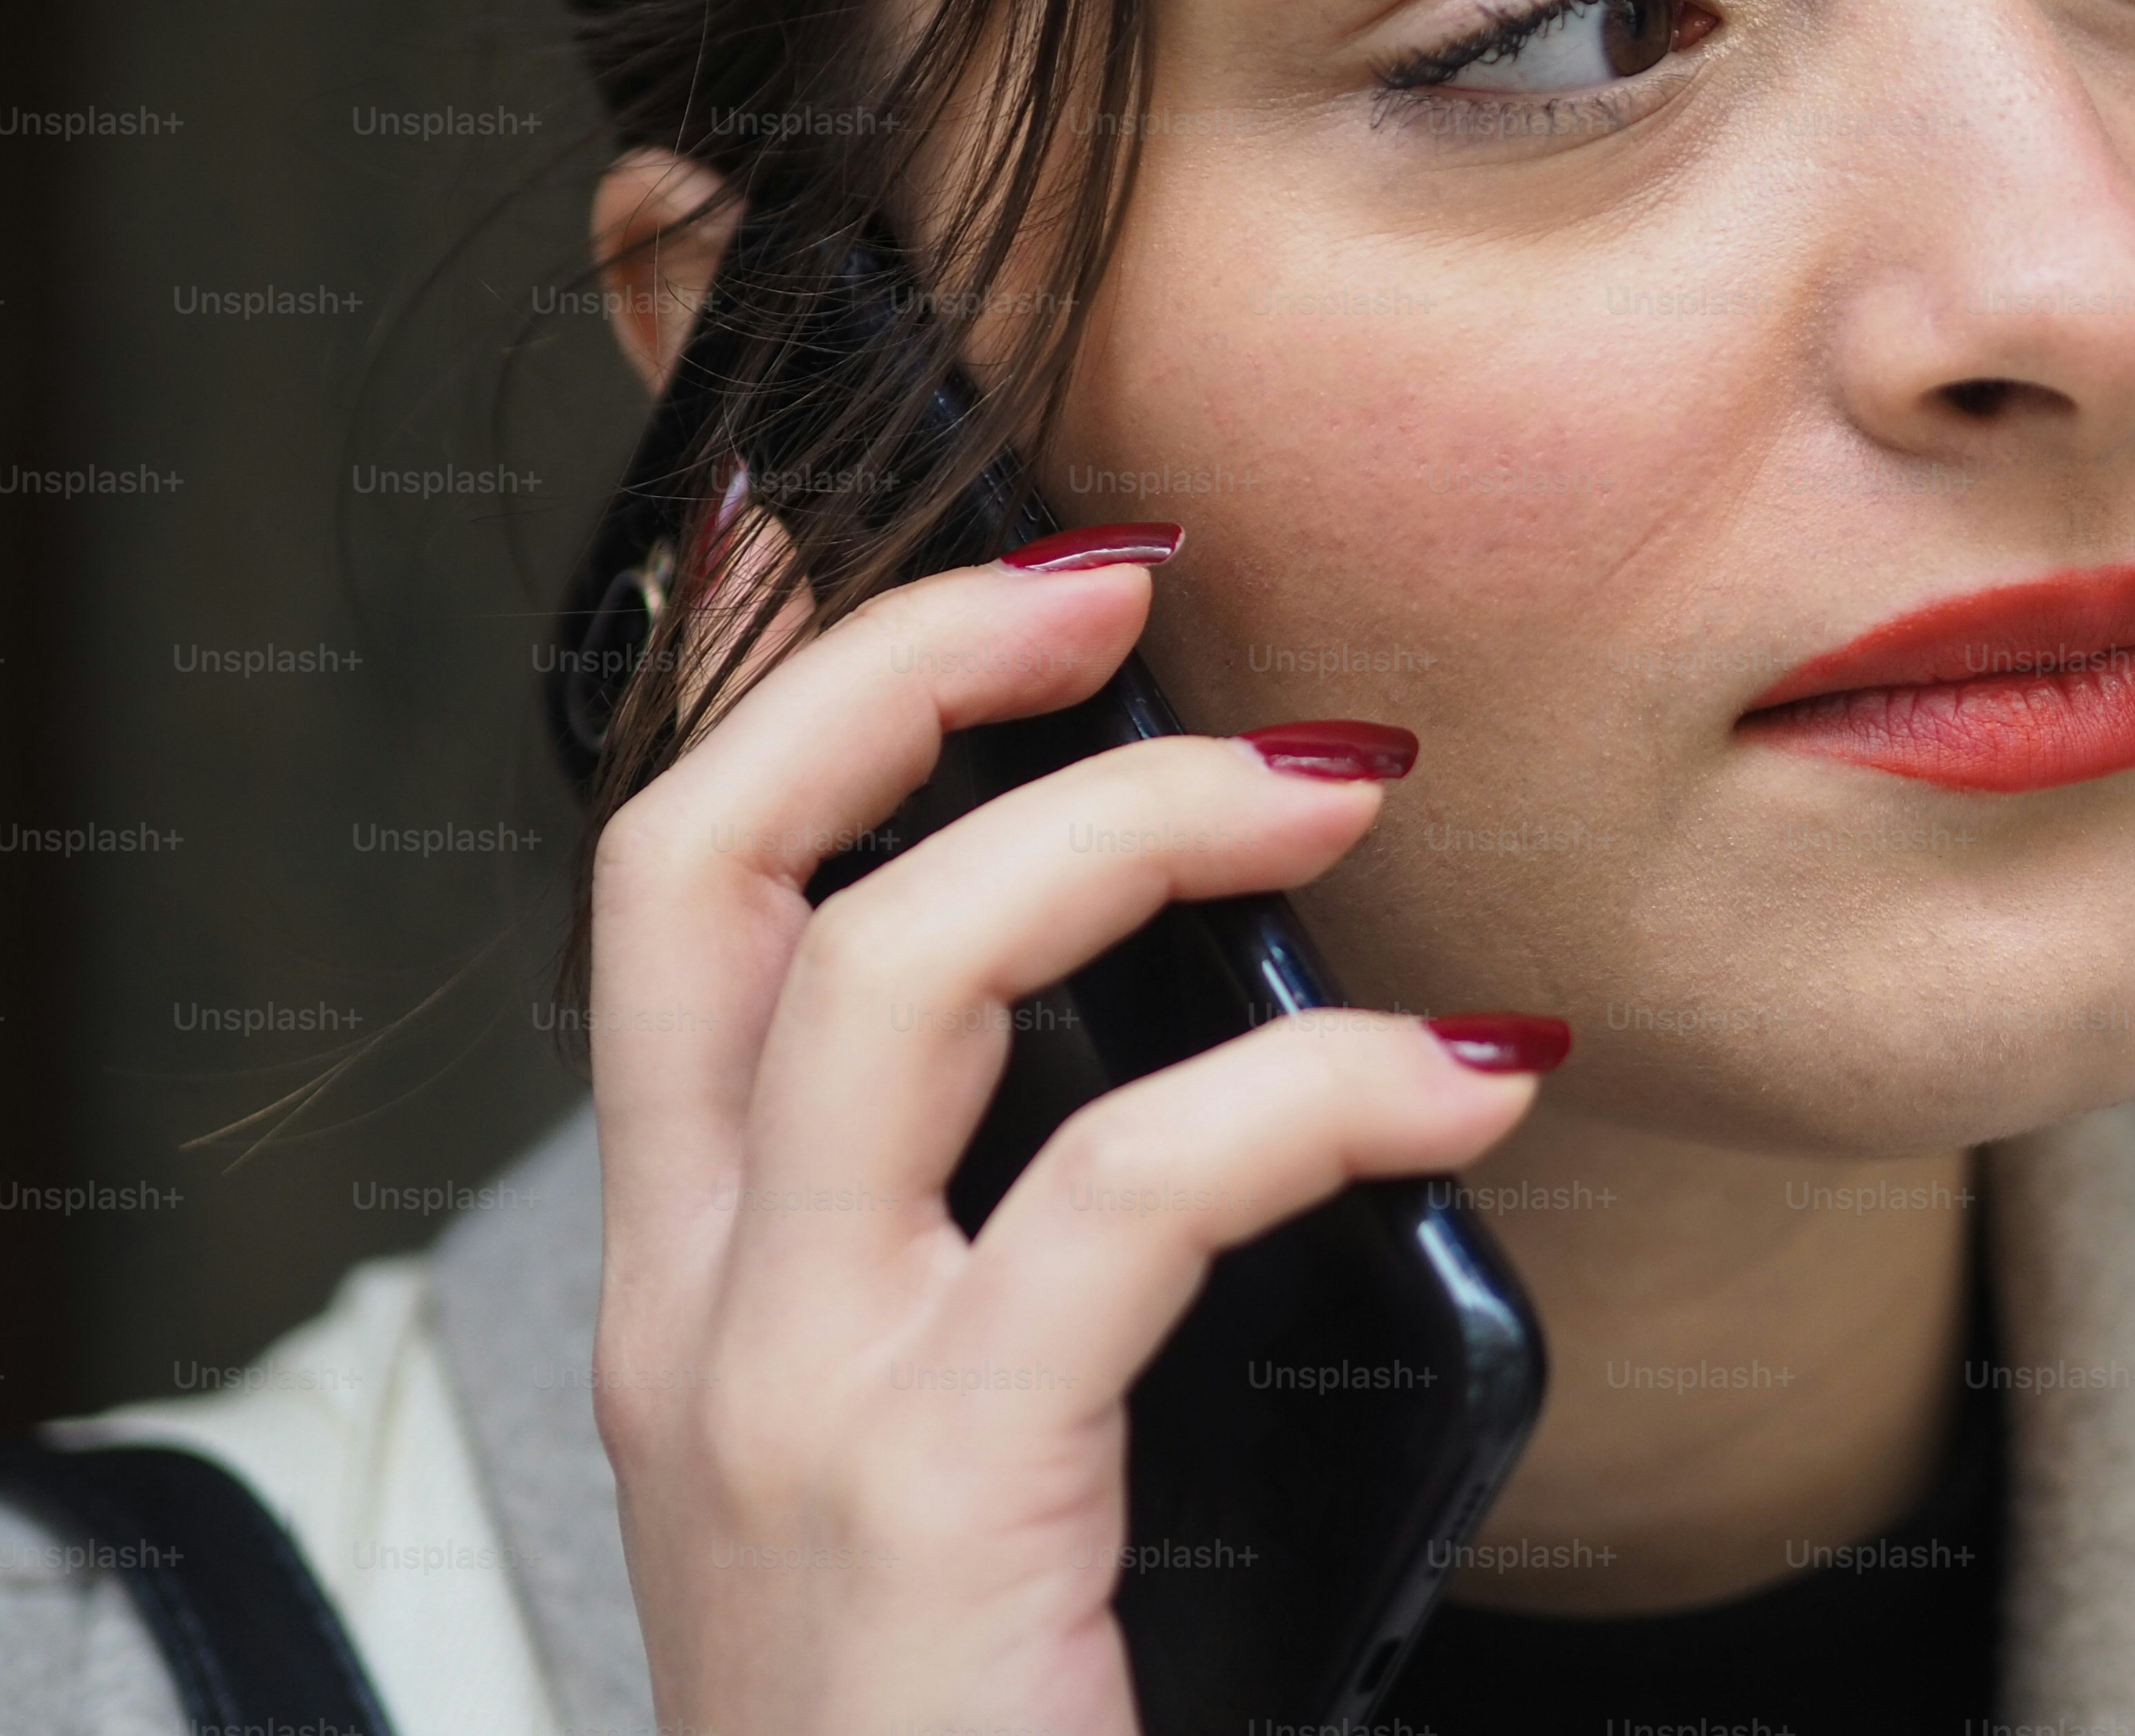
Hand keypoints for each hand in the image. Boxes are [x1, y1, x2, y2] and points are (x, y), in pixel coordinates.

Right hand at [583, 521, 1546, 1734]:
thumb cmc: (989, 1706)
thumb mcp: (964, 1442)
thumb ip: (1028, 1241)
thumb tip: (1213, 1019)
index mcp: (701, 1276)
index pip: (667, 896)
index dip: (756, 675)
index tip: (859, 517)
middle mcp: (690, 1308)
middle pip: (700, 864)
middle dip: (901, 664)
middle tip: (1116, 570)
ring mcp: (779, 1400)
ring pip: (893, 973)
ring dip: (1134, 823)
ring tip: (1340, 780)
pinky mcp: (923, 1500)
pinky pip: (1122, 1192)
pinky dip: (1314, 1094)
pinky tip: (1467, 1088)